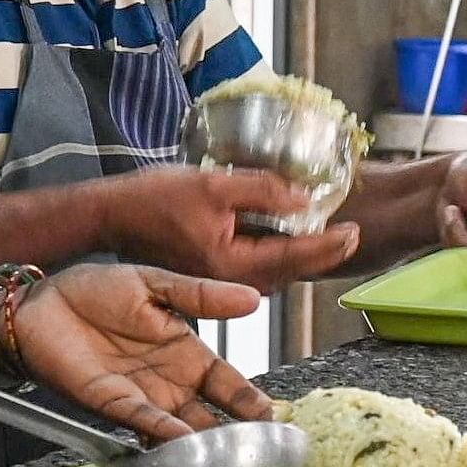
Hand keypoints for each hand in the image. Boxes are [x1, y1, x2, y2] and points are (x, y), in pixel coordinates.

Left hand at [13, 263, 277, 442]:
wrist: (41, 303)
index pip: (227, 383)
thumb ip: (201, 295)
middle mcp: (168, 382)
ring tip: (227, 455)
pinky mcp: (112, 404)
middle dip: (233, 434)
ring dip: (202, 442)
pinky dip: (162, 432)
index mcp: (184, 352)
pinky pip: (143, 422)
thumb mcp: (155, 283)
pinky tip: (181, 438)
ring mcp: (142, 396)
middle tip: (259, 449)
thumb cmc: (94, 290)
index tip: (272, 415)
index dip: (249, 400)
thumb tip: (252, 298)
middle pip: (209, 415)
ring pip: (181, 427)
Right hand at [98, 166, 367, 285]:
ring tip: (331, 237)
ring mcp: (219, 283)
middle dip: (324, 255)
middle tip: (354, 235)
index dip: (329, 244)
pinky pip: (257, 270)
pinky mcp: (212, 275)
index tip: (356, 231)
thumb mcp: (213, 184)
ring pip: (275, 274)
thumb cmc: (153, 198)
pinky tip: (290, 238)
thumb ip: (263, 190)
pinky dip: (279, 255)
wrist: (110, 215)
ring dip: (303, 257)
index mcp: (231, 264)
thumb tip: (305, 197)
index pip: (294, 256)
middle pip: (290, 272)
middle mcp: (228, 282)